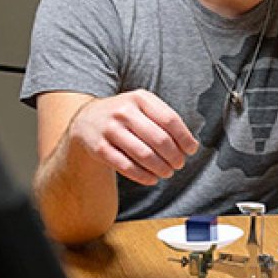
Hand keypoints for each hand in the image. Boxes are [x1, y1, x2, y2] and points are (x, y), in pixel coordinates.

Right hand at [69, 90, 197, 185]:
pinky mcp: (99, 148)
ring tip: (168, 172)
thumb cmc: (126, 114)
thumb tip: (190, 145)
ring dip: (161, 168)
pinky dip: (143, 176)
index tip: (191, 150)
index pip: (170, 120)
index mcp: (140, 98)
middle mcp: (124, 112)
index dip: (185, 138)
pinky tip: (152, 179)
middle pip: (160, 140)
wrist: (86, 118)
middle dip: (175, 156)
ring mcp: (110, 130)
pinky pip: (126, 167)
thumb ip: (165, 119)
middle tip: (180, 164)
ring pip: (144, 155)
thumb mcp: (143, 105)